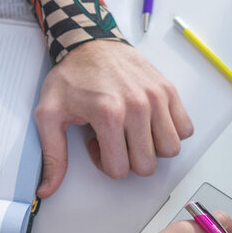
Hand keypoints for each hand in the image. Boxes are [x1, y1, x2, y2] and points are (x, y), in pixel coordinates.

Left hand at [32, 40, 193, 197]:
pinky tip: (150, 124)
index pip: (120, 170)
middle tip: (114, 139)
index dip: (106, 163)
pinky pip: (185, 129)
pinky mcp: (168, 90)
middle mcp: (138, 106)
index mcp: (109, 114)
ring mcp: (156, 97)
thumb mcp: (50, 114)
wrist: (90, 43)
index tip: (97, 144)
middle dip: (129, 160)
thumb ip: (52, 155)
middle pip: (147, 165)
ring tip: (133, 132)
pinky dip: (170, 132)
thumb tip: (46, 189)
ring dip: (152, 148)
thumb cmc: (72, 77)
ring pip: (170, 150)